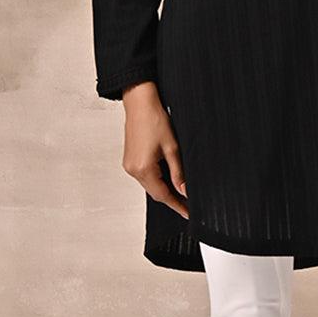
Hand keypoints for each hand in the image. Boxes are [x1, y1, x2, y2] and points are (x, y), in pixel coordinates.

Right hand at [120, 81, 188, 218]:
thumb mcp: (173, 148)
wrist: (140, 103)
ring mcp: (129, 165)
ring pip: (150, 185)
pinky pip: (145, 176)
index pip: (163, 195)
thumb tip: (185, 190)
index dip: (177, 205)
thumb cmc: (154, 119)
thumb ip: (179, 172)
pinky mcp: (129, 160)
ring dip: (164, 188)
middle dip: (172, 198)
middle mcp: (133, 170)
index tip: (188, 212)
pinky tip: (168, 176)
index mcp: (143, 169)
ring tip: (181, 189)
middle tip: (188, 203)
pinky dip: (156, 179)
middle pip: (155, 192)